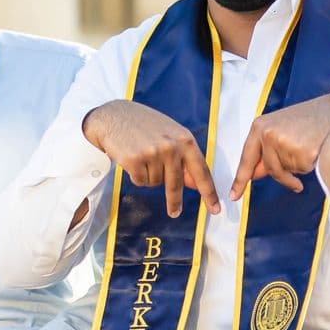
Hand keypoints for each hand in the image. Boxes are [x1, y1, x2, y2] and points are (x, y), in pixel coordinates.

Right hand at [83, 100, 220, 218]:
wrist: (114, 116)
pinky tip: (132, 159)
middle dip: (175, 201)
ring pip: (156, 183)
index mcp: (185, 139)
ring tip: (142, 157)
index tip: (215, 208)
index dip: (209, 192)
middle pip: (177, 184)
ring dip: (149, 176)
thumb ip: (184, 158)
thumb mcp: (171, 135)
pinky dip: (136, 176)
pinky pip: (141, 181)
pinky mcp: (134, 160)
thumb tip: (196, 184)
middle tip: (174, 213)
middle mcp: (171, 146)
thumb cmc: (145, 126)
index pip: (201, 171)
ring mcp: (153, 153)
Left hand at [230, 94, 329, 198]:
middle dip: (283, 177)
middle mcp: (268, 134)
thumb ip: (266, 150)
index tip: (234, 195)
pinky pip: (301, 171)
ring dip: (297, 169)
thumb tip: (254, 174)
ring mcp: (283, 143)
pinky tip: (315, 151)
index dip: (240, 179)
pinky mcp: (301, 153)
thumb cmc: (309, 119)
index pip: (247, 158)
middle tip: (296, 184)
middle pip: (270, 169)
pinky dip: (309, 166)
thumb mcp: (280, 129)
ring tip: (309, 153)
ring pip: (285, 172)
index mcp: (260, 126)